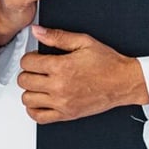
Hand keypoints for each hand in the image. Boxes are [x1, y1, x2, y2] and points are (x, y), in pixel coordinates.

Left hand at [17, 24, 148, 122]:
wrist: (123, 82)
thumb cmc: (107, 63)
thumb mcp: (83, 41)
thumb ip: (57, 36)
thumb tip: (37, 31)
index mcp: (62, 67)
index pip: (28, 62)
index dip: (29, 56)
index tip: (35, 56)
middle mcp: (59, 87)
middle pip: (24, 80)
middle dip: (28, 71)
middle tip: (37, 68)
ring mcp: (62, 103)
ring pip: (28, 99)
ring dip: (29, 90)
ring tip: (38, 83)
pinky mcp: (67, 115)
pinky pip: (39, 117)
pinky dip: (33, 109)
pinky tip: (40, 99)